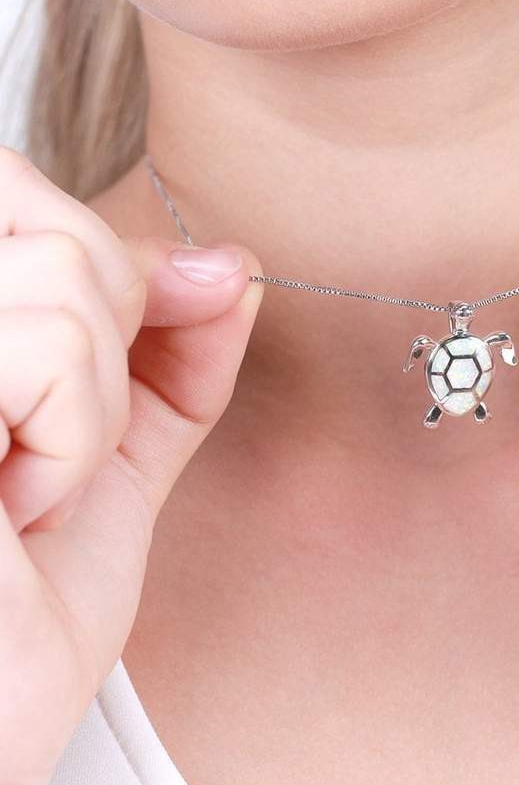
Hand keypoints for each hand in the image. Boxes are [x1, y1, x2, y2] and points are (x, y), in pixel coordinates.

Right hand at [0, 148, 263, 784]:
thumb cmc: (24, 604)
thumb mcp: (110, 449)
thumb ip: (167, 352)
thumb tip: (229, 264)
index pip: (7, 180)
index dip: (102, 249)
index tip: (149, 324)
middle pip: (24, 193)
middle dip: (106, 303)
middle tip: (66, 422)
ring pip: (62, 274)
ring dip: (96, 400)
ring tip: (34, 482)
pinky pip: (51, 345)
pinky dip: (77, 436)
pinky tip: (18, 505)